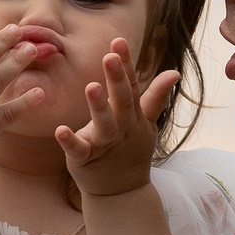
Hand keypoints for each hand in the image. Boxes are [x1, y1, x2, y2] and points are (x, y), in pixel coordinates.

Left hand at [56, 37, 178, 198]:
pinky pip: (78, 150)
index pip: (131, 85)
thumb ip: (156, 97)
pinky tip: (61, 130)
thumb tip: (174, 72)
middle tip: (109, 56)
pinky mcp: (86, 159)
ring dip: (99, 107)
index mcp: (132, 115)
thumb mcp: (146, 124)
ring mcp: (105, 144)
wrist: (122, 192)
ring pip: (104, 125)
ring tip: (91, 86)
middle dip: (117, 79)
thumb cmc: (131, 151)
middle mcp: (122, 127)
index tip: (119, 41)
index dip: (125, 64)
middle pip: (121, 101)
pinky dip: (70, 141)